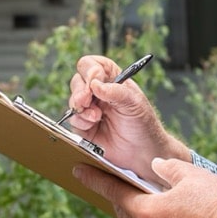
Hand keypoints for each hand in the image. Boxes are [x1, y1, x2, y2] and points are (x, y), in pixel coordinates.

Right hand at [65, 55, 187, 179]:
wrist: (142, 153)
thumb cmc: (143, 125)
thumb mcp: (134, 103)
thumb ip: (116, 91)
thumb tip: (95, 84)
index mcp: (112, 80)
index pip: (93, 64)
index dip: (90, 69)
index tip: (94, 80)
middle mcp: (99, 92)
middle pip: (78, 80)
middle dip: (80, 90)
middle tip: (86, 99)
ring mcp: (90, 109)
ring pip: (73, 100)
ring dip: (81, 107)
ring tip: (96, 116)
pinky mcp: (84, 127)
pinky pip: (73, 119)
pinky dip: (80, 120)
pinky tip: (93, 125)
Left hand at [74, 157, 216, 217]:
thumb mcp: (194, 176)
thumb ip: (168, 168)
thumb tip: (155, 166)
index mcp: (147, 212)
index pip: (114, 191)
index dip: (96, 179)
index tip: (79, 171)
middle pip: (128, 213)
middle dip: (128, 199)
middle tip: (134, 186)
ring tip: (172, 209)